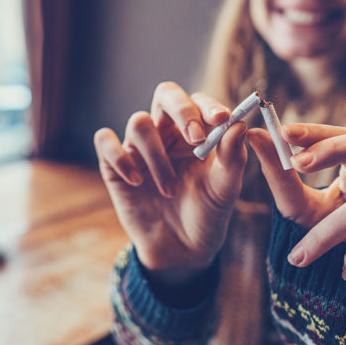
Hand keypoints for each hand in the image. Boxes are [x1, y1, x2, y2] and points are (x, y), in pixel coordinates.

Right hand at [94, 82, 248, 284]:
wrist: (182, 250)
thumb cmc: (207, 212)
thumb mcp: (225, 188)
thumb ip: (233, 157)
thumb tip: (239, 125)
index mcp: (195, 131)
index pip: (197, 101)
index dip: (207, 105)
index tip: (221, 119)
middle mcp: (166, 132)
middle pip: (166, 94)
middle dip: (181, 110)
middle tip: (196, 137)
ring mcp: (139, 147)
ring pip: (139, 123)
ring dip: (157, 156)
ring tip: (170, 190)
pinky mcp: (115, 165)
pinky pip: (106, 142)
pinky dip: (121, 157)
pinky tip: (138, 181)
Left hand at [247, 123, 345, 280]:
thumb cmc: (329, 236)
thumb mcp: (301, 205)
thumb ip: (280, 174)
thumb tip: (254, 135)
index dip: (321, 131)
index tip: (285, 133)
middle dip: (337, 150)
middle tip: (296, 163)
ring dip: (325, 232)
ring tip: (300, 255)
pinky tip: (344, 271)